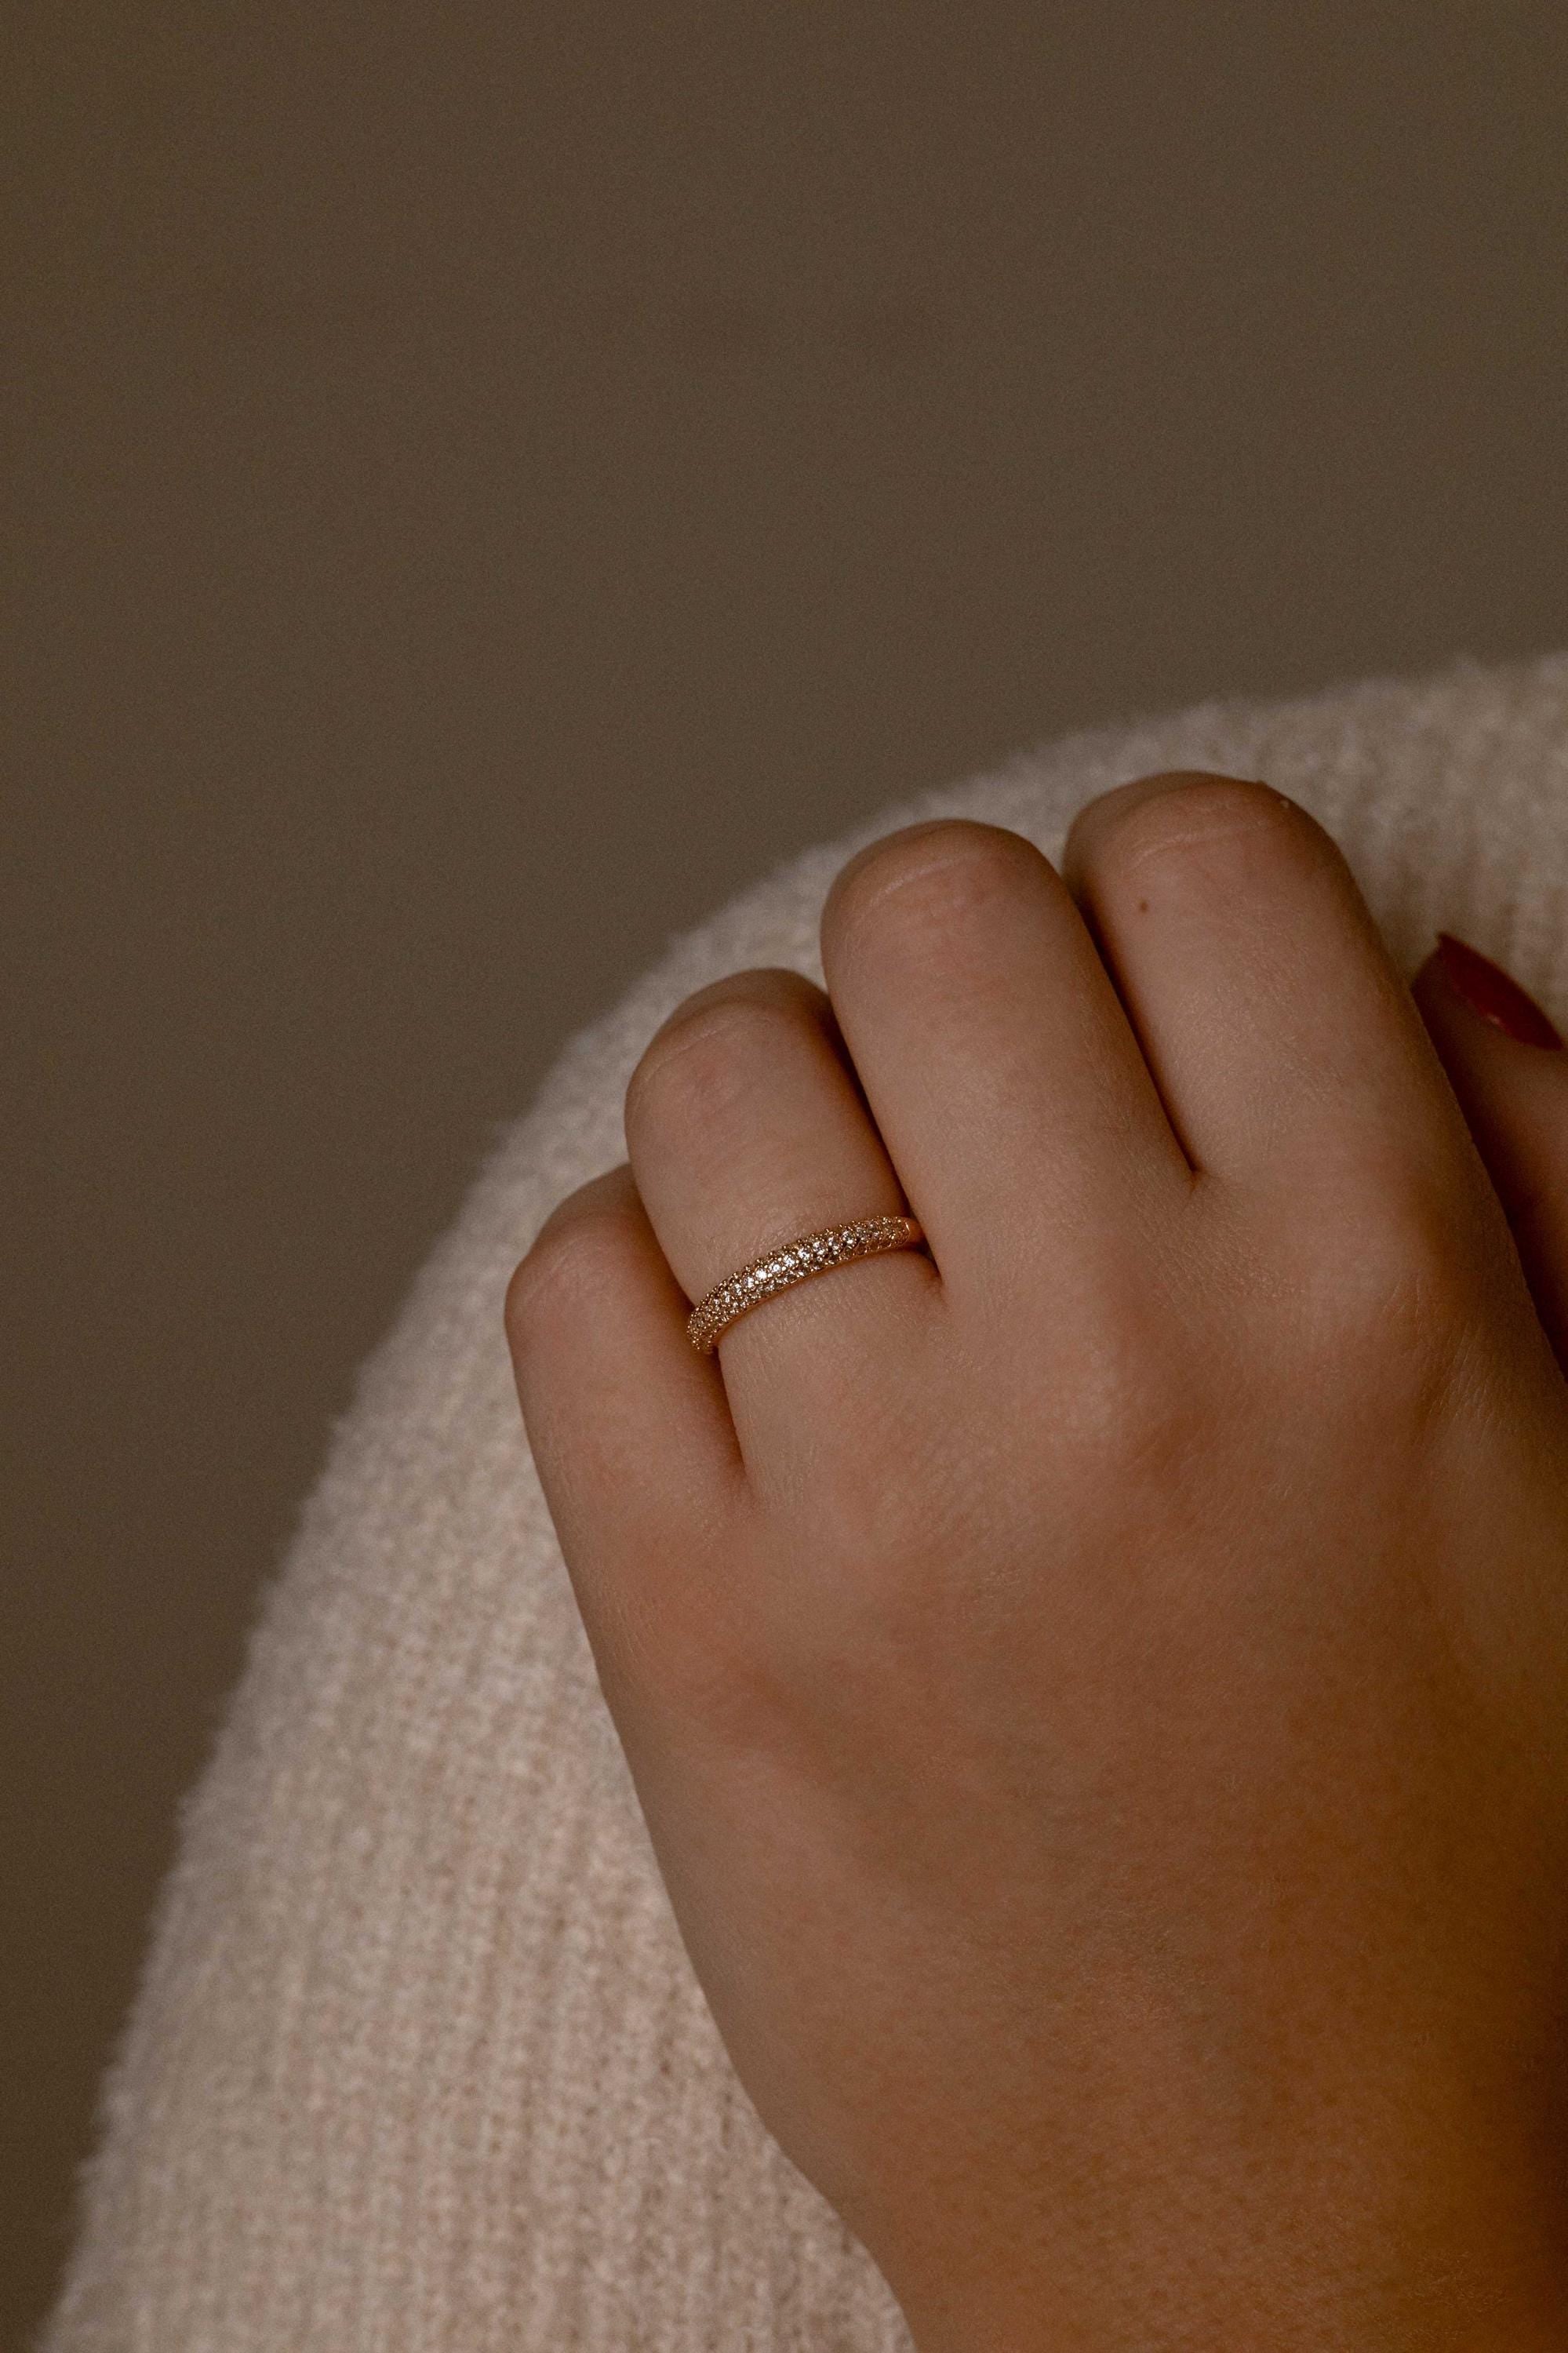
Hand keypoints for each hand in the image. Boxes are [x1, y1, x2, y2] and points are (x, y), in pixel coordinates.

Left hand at [506, 773, 1567, 2349]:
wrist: (1292, 2234)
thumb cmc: (1483, 1860)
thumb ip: (1521, 1160)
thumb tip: (1391, 947)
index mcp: (1377, 1290)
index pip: (1198, 856)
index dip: (1167, 901)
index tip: (1157, 1003)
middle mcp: (1117, 1358)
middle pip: (925, 907)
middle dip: (964, 974)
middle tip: (996, 1112)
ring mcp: (874, 1497)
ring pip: (718, 1058)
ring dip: (790, 1108)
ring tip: (859, 1238)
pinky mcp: (687, 1633)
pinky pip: (571, 1278)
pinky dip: (644, 1278)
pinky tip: (747, 1374)